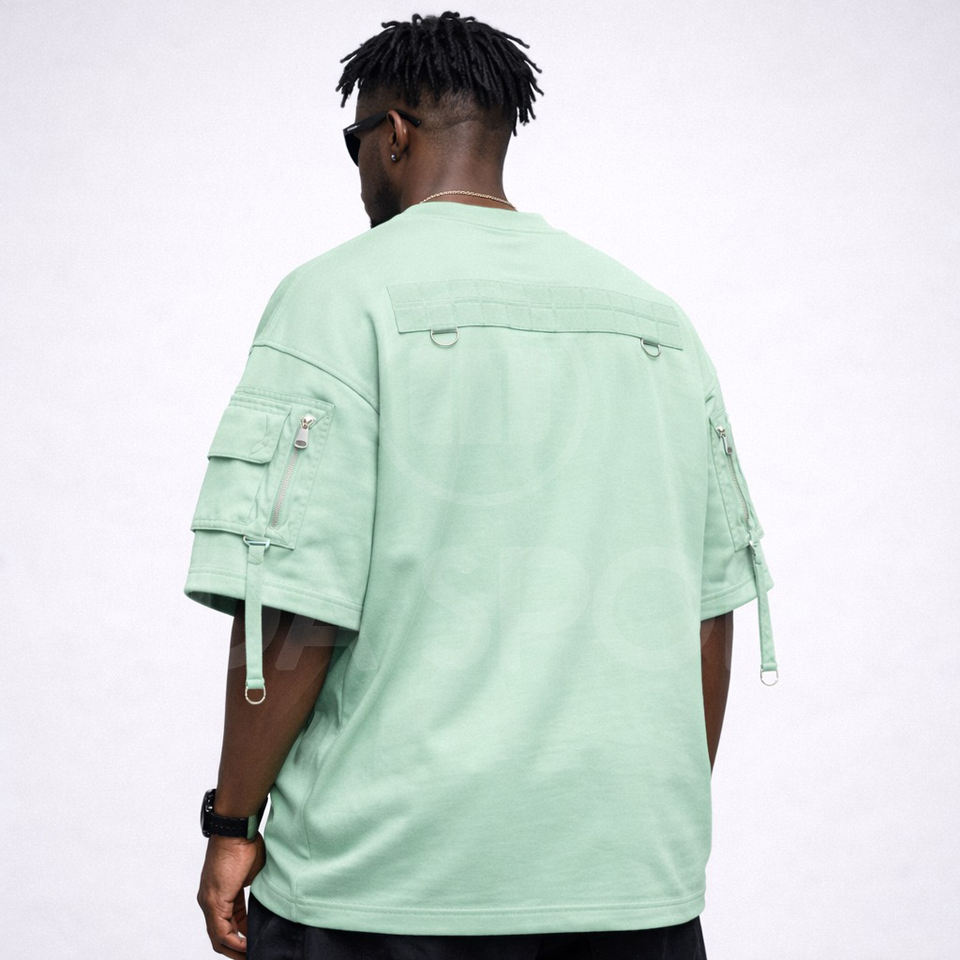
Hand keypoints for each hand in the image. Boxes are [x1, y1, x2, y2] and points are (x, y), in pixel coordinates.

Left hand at [197, 833, 265, 957]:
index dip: (240, 936)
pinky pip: (221, 931)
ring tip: (250, 954)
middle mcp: (208, 900)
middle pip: (219, 935)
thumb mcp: (253, 874)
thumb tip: (266, 902)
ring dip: (234, 948)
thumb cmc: (244, 844)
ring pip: (218, 936)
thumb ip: (253, 891)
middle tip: (251, 954)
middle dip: (235, 948)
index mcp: (218, 894)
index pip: (226, 923)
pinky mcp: (214, 900)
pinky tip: (247, 946)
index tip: (252, 943)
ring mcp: (209, 901)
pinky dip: (233, 941)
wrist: (236, 830)